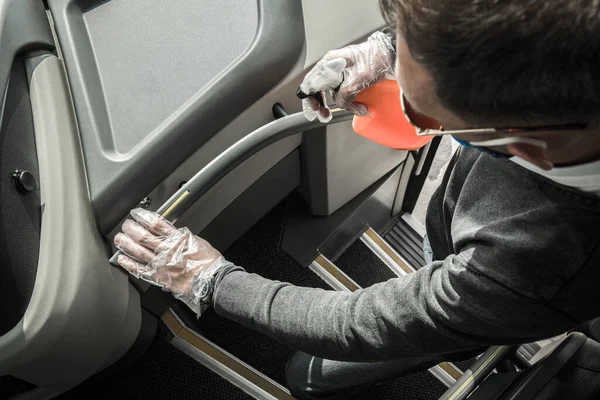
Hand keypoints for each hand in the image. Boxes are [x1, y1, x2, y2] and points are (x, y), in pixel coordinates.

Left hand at [114, 208, 234, 314]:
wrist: (213, 281)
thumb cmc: (209, 263)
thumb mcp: (198, 241)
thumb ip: (182, 237)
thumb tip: (172, 232)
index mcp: (178, 239)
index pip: (157, 224)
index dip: (144, 217)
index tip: (137, 214)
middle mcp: (167, 250)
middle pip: (144, 237)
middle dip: (132, 229)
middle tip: (126, 226)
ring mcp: (162, 264)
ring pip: (139, 252)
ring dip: (127, 244)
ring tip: (120, 239)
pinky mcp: (159, 277)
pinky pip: (140, 270)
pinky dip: (130, 264)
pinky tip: (122, 259)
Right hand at [299, 31, 395, 122]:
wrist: (391, 54)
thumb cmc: (377, 58)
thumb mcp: (359, 79)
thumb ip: (344, 93)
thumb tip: (340, 103)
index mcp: (330, 62)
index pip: (311, 83)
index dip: (311, 98)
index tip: (316, 109)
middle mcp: (332, 67)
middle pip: (319, 89)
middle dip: (322, 104)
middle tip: (325, 114)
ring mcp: (341, 73)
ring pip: (334, 94)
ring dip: (344, 104)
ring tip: (356, 109)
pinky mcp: (349, 78)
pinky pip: (344, 93)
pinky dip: (351, 102)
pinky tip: (359, 106)